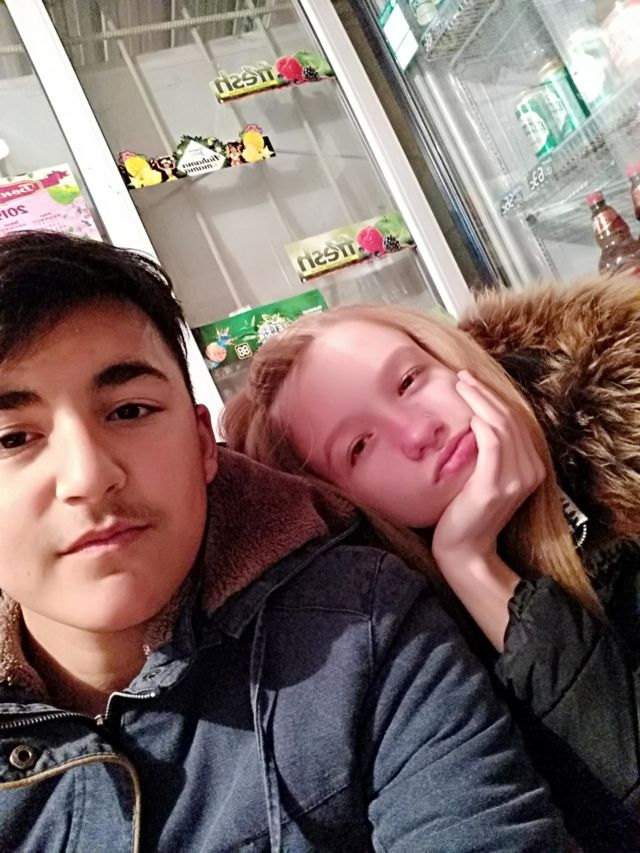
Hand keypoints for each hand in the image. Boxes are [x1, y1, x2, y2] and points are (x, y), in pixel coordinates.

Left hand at [432, 371, 545, 569]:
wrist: (465, 549)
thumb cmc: (467, 511)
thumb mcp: (485, 477)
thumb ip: (491, 453)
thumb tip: (475, 417)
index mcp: (532, 467)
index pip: (516, 421)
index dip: (494, 397)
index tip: (471, 381)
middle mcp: (531, 472)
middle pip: (511, 419)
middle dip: (485, 393)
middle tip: (462, 376)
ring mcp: (516, 480)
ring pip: (502, 426)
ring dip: (480, 401)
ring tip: (460, 386)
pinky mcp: (495, 486)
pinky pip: (492, 445)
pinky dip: (481, 425)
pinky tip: (468, 415)